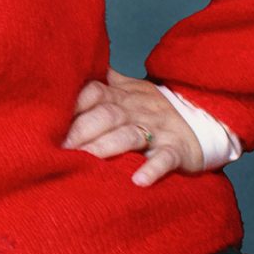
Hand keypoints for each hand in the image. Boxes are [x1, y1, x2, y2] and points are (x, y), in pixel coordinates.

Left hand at [63, 68, 205, 185]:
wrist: (204, 119)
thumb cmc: (154, 109)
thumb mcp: (130, 90)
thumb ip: (102, 83)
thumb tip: (68, 72)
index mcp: (122, 96)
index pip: (94, 92)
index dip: (73, 104)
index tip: (49, 121)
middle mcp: (137, 110)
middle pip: (106, 115)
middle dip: (81, 131)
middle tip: (60, 148)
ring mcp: (157, 129)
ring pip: (129, 136)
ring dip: (106, 148)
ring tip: (86, 161)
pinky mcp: (176, 149)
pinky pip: (165, 158)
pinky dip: (153, 168)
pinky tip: (138, 180)